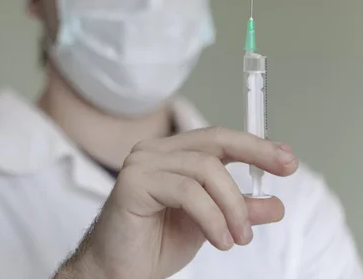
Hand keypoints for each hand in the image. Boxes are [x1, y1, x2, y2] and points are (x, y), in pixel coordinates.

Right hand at [55, 126, 298, 278]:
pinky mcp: (132, 182)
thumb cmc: (154, 244)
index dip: (254, 145)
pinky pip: (187, 192)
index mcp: (169, 155)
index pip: (217, 138)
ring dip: (232, 207)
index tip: (286, 160)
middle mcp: (153, 152)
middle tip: (275, 198)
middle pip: (213, 143)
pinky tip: (219, 240)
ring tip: (238, 238)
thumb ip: (236, 210)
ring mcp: (140, 163)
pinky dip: (212, 217)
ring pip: (205, 169)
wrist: (118, 271)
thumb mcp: (210, 225)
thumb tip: (274, 204)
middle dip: (254, 159)